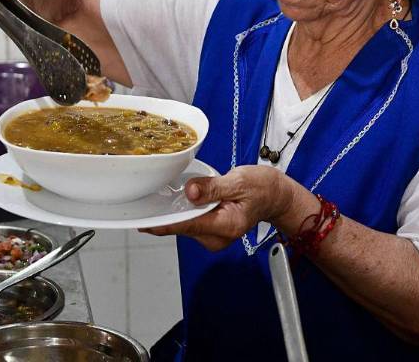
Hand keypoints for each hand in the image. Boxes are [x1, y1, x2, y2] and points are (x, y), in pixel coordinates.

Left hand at [141, 166, 294, 250]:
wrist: (275, 196)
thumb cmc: (262, 188)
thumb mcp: (239, 181)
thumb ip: (213, 188)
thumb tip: (190, 192)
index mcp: (226, 226)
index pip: (187, 225)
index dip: (163, 222)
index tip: (143, 221)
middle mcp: (217, 238)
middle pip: (181, 226)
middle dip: (167, 212)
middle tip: (153, 195)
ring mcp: (213, 237)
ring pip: (184, 224)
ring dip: (176, 210)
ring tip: (175, 193)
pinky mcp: (210, 232)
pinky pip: (190, 222)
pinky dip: (184, 211)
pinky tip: (182, 199)